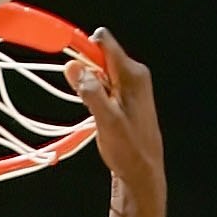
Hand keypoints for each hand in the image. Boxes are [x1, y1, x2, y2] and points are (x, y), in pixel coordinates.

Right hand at [66, 29, 161, 191]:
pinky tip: (101, 116)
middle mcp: (135, 74)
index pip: (103, 41)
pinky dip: (98, 96)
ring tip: (97, 113)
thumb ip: (89, 91)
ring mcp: (133, 86)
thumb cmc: (129, 151)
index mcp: (132, 73)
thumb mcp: (106, 120)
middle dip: (87, 72)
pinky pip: (107, 86)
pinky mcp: (128, 98)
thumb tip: (72, 66)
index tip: (72, 67)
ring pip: (102, 73)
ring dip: (92, 88)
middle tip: (87, 100)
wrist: (144, 175)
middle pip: (101, 56)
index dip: (84, 49)